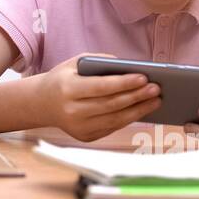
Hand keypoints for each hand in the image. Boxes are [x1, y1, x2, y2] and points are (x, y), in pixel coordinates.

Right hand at [35, 54, 161, 141]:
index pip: (101, 87)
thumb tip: (127, 67)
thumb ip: (98, 61)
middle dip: (137, 96)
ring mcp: (79, 127)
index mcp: (68, 89)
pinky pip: (112, 127)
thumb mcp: (73, 63)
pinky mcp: (85, 137)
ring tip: (156, 100)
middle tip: (156, 88)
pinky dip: (129, 118)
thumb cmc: (63, 79)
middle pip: (112, 105)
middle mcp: (72, 111)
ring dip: (139, 110)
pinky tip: (142, 109)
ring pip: (115, 119)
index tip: (144, 77)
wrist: (42, 103)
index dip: (124, 83)